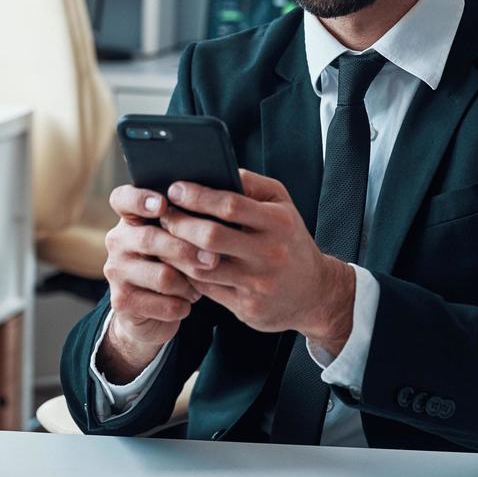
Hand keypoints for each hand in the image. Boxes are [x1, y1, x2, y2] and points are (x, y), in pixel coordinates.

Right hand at [96, 185, 208, 382]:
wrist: (150, 311)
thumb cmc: (172, 264)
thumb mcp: (176, 240)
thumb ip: (186, 223)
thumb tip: (214, 213)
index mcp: (130, 219)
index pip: (123, 199)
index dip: (140, 199)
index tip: (163, 204)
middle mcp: (117, 241)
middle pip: (150, 239)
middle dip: (186, 250)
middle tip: (213, 259)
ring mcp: (116, 271)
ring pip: (162, 276)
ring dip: (188, 284)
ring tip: (198, 286)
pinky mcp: (122, 301)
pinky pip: (164, 304)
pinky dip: (182, 305)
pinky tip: (186, 303)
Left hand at [159, 169, 355, 356]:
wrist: (314, 293)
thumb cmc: (289, 240)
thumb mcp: (282, 205)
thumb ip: (251, 184)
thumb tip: (214, 169)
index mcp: (279, 223)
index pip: (230, 205)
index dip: (197, 196)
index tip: (175, 189)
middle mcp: (270, 253)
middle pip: (211, 237)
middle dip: (180, 223)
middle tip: (164, 214)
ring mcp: (258, 283)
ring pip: (202, 266)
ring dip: (176, 250)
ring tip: (164, 236)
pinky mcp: (246, 307)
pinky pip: (205, 288)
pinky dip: (185, 273)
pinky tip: (176, 260)